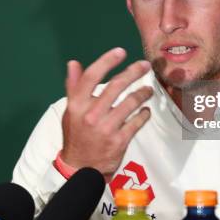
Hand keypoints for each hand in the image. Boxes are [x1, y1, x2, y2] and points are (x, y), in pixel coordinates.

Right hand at [61, 47, 152, 180]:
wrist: (79, 167)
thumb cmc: (76, 135)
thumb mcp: (70, 111)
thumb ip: (74, 87)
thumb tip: (73, 63)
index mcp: (77, 104)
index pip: (91, 76)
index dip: (107, 61)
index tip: (121, 52)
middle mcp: (91, 114)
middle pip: (116, 86)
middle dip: (134, 72)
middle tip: (145, 65)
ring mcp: (106, 128)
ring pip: (130, 102)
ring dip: (143, 93)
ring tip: (148, 89)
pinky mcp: (119, 141)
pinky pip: (137, 122)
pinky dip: (144, 114)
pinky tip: (146, 111)